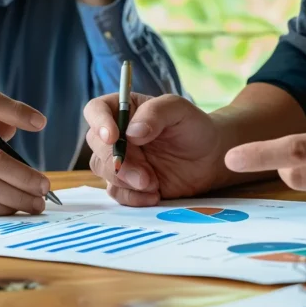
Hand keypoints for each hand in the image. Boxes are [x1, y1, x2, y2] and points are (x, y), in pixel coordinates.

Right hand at [84, 93, 222, 205]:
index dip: (99, 123)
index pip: (96, 110)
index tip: (113, 137)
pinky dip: (132, 197)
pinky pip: (116, 192)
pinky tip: (154, 195)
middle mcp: (117, 134)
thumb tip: (131, 132)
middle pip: (96, 144)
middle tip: (144, 174)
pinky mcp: (128, 183)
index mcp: (124, 109)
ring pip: (103, 169)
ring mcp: (120, 160)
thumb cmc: (193, 127)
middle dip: (116, 160)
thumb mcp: (179, 110)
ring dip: (125, 180)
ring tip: (153, 184)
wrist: (209, 159)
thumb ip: (155, 113)